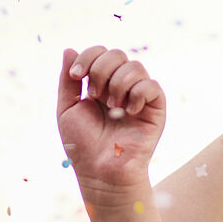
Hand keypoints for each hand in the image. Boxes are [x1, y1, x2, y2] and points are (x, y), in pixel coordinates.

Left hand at [59, 46, 164, 194]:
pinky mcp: (155, 108)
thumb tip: (69, 48)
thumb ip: (67, 80)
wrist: (101, 172)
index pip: (99, 53)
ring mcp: (139, 96)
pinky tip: (128, 112)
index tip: (76, 76)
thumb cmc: (83, 146)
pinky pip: (151, 85)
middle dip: (101, 70)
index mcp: (100, 84)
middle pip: (117, 53)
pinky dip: (137, 94)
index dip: (88, 57)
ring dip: (117, 85)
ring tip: (112, 109)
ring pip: (134, 66)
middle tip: (94, 95)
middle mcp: (121, 87)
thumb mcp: (67, 109)